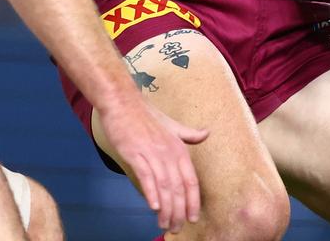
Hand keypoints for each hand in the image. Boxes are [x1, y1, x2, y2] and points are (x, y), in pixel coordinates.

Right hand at [95, 95, 206, 232]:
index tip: (192, 218)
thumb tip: (207, 133)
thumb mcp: (172, 125)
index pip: (191, 181)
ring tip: (164, 224)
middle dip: (179, 212)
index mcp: (179, 148)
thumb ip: (189, 134)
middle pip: (178, 188)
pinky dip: (151, 192)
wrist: (122, 101)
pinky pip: (146, 176)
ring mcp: (152, 153)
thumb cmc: (145, 115)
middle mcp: (169, 152)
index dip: (193, 202)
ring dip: (166, 209)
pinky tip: (153, 206)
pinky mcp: (135, 153)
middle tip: (176, 228)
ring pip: (164, 187)